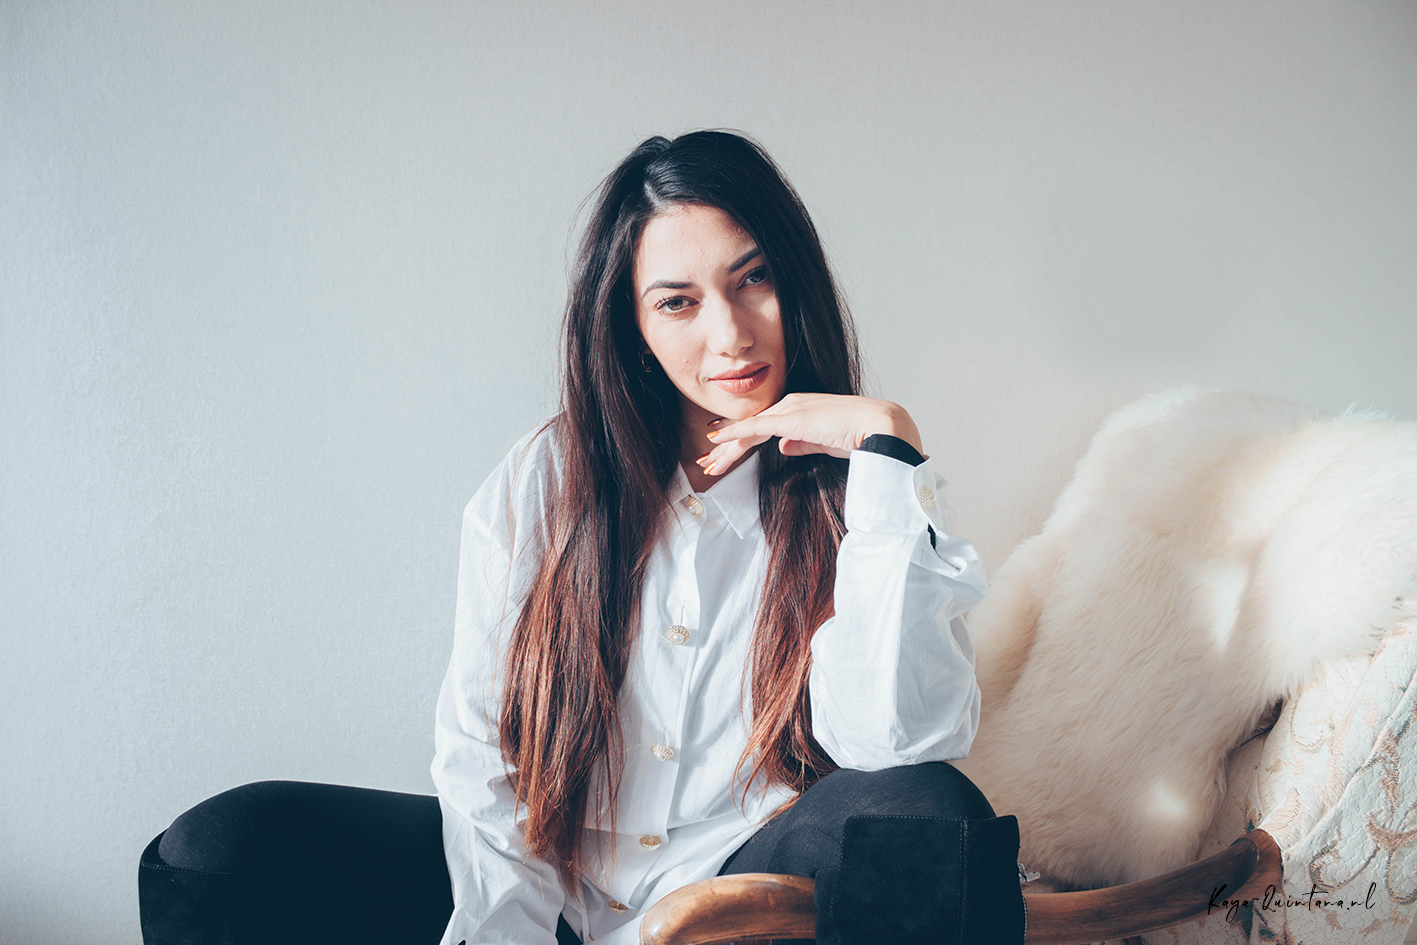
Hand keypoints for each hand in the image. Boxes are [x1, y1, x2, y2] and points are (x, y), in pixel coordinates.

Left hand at [696, 393, 922, 475]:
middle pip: (750, 428)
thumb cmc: (860, 435)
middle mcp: (790, 404)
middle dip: (727, 446)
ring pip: (748, 430)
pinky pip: (754, 427)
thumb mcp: (824, 442)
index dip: (740, 439)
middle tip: (706, 460)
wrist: (878, 426)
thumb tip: (783, 448)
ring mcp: (789, 409)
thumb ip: (803, 443)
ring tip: (707, 462)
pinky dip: (734, 434)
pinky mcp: (790, 418)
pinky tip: (716, 440)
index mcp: (799, 409)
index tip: (722, 450)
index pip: (762, 426)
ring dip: (726, 448)